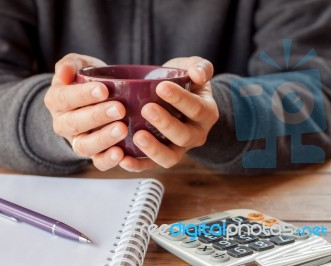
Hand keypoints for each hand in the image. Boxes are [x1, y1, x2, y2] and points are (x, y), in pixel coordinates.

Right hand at [44, 54, 127, 169]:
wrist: (96, 101)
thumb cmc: (89, 81)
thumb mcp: (79, 66)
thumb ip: (70, 64)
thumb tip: (65, 71)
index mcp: (56, 100)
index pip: (65, 98)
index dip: (83, 95)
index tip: (103, 90)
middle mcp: (63, 124)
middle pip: (75, 123)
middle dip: (97, 116)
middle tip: (120, 109)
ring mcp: (77, 141)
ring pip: (84, 146)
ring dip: (103, 139)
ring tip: (122, 129)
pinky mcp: (93, 154)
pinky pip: (97, 162)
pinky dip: (108, 161)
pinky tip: (121, 154)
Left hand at [119, 56, 218, 171]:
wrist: (173, 99)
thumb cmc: (182, 82)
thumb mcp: (191, 68)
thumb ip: (198, 66)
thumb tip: (197, 74)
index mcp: (206, 113)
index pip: (196, 108)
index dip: (180, 99)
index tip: (161, 87)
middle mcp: (195, 134)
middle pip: (184, 135)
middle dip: (165, 123)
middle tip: (147, 109)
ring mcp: (179, 149)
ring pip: (170, 157)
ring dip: (153, 149)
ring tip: (137, 136)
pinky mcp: (160, 157)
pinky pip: (150, 166)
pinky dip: (137, 165)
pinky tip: (123, 159)